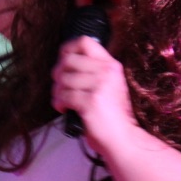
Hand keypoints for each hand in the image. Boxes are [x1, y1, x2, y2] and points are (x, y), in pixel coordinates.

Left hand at [51, 37, 138, 153]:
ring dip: (57, 91)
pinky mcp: (90, 101)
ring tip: (62, 100)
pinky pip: (64, 95)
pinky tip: (64, 108)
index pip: (85, 42)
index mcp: (111, 65)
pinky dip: (59, 103)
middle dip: (58, 73)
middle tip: (59, 86)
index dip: (67, 48)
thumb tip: (65, 64)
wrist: (123, 138)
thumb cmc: (113, 117)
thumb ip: (93, 73)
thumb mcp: (109, 86)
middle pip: (68, 60)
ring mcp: (99, 86)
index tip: (62, 60)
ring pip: (63, 79)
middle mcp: (106, 72)